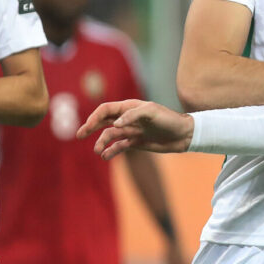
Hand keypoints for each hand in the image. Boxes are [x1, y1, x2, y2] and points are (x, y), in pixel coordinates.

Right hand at [76, 99, 193, 158]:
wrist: (183, 134)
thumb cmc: (169, 119)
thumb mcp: (152, 112)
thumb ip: (133, 115)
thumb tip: (115, 124)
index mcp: (129, 107)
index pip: (106, 109)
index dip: (95, 117)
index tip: (88, 126)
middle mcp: (127, 118)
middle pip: (103, 121)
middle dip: (90, 127)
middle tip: (79, 135)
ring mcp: (131, 130)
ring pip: (110, 136)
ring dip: (102, 143)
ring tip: (98, 152)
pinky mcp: (136, 142)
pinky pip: (119, 147)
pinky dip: (111, 151)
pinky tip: (106, 156)